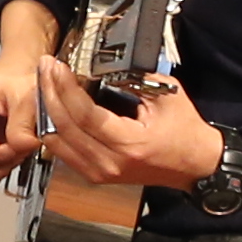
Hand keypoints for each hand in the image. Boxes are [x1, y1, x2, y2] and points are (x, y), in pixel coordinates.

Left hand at [36, 60, 226, 190]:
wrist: (196, 165)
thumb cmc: (185, 131)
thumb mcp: (166, 97)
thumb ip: (133, 80)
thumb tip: (99, 66)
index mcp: (129, 144)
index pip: (84, 116)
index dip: (66, 89)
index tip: (57, 67)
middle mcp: (109, 163)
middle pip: (64, 128)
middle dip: (49, 93)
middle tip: (45, 67)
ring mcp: (100, 173)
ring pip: (57, 142)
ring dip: (47, 110)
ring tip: (45, 82)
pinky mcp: (96, 175)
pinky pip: (63, 152)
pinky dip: (54, 127)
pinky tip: (52, 106)